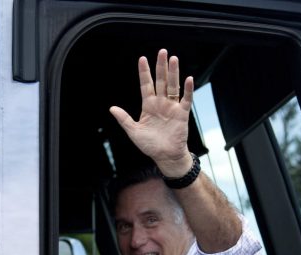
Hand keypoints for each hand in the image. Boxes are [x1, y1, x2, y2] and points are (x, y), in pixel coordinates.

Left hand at [109, 49, 194, 176]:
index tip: (142, 58)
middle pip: (161, 81)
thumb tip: (112, 108)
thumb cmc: (150, 145)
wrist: (165, 157)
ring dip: (174, 73)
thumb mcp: (134, 132)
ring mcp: (172, 107)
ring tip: (173, 59)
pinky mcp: (182, 114)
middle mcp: (161, 103)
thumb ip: (124, 119)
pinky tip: (189, 79)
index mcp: (148, 106)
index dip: (144, 72)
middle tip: (162, 51)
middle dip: (161, 66)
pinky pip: (186, 100)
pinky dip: (188, 90)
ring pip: (173, 86)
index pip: (146, 85)